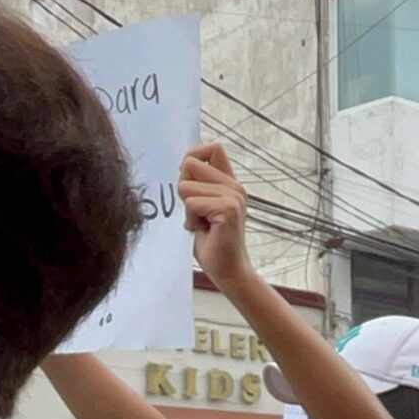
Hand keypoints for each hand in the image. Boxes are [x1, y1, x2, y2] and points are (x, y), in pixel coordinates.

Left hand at [177, 142, 255, 284]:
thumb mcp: (200, 206)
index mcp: (230, 182)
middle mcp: (235, 186)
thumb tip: (183, 164)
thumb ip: (196, 184)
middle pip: (190, 164)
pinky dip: (190, 219)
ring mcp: (234, 197)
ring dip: (187, 208)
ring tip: (201, 224)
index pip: (213, 148)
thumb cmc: (211, 241)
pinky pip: (191, 203)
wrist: (228, 271)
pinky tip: (203, 231)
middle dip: (184, 188)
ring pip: (186, 186)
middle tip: (196, 211)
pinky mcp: (228, 210)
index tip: (190, 182)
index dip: (193, 158)